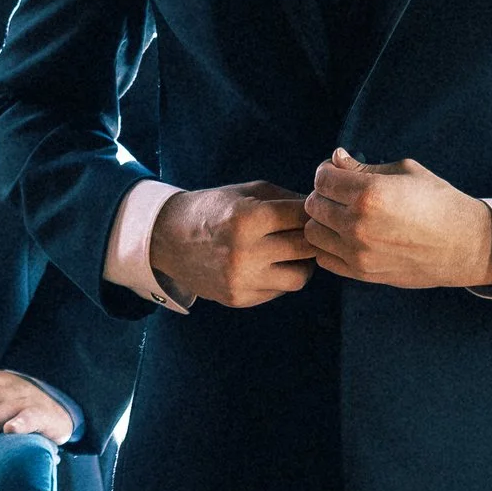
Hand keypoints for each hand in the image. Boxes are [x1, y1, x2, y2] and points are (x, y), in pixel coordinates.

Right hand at [148, 182, 313, 309]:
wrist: (168, 240)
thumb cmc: (213, 209)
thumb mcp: (246, 192)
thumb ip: (285, 199)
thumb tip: (323, 211)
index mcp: (247, 218)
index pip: (302, 215)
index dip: (313, 212)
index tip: (314, 211)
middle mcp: (245, 252)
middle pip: (306, 247)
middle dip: (312, 237)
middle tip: (308, 232)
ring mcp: (242, 279)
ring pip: (300, 277)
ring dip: (302, 263)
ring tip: (291, 252)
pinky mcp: (239, 298)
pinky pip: (279, 291)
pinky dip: (280, 278)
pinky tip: (268, 265)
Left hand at [305, 149, 491, 288]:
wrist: (464, 244)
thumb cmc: (438, 201)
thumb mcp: (405, 171)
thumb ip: (363, 166)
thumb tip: (335, 158)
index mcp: (369, 193)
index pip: (322, 178)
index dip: (328, 172)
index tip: (340, 173)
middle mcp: (358, 224)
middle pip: (313, 204)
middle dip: (324, 195)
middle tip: (342, 195)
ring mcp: (358, 252)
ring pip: (313, 232)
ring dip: (323, 222)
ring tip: (343, 217)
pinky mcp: (362, 273)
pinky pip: (323, 258)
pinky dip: (329, 246)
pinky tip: (347, 238)